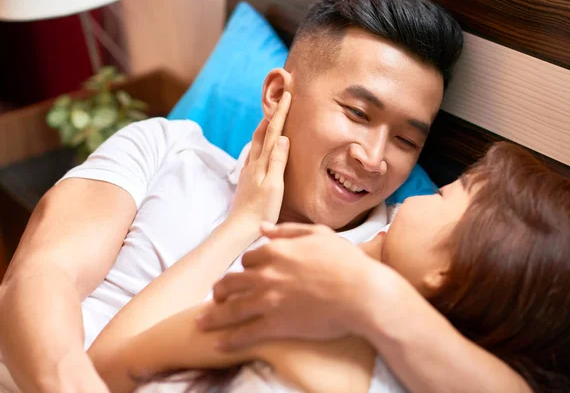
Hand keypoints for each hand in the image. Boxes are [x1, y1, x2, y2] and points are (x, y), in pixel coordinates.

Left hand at [197, 223, 384, 350]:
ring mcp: (269, 300)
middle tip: (215, 296)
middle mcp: (266, 274)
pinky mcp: (275, 324)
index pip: (248, 259)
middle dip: (221, 290)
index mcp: (276, 251)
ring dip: (213, 316)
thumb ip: (287, 230)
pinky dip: (229, 340)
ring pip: (231, 308)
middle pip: (232, 282)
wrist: (362, 293)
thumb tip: (263, 228)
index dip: (246, 267)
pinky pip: (245, 333)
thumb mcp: (318, 234)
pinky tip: (218, 344)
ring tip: (202, 322)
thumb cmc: (346, 262)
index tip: (246, 274)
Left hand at [227, 92, 290, 227]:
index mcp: (262, 163)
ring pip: (256, 142)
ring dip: (263, 126)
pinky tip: (259, 145)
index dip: (280, 113)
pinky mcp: (247, 179)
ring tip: (269, 116)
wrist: (240, 228)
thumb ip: (278, 161)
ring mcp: (249, 170)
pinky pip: (254, 153)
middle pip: (261, 132)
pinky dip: (259, 142)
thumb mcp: (274, 186)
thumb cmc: (261, 210)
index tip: (287, 96)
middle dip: (270, 115)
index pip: (272, 132)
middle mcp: (254, 163)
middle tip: (278, 100)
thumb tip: (283, 137)